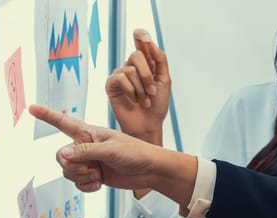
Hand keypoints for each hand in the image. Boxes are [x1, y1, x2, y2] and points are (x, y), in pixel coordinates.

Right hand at [29, 104, 196, 206]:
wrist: (150, 171)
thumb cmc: (135, 152)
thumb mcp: (110, 149)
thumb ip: (86, 152)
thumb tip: (63, 155)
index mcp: (89, 133)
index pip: (63, 122)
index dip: (46, 116)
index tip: (31, 108)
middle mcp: (86, 146)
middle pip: (61, 157)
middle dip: (72, 167)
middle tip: (91, 169)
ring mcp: (89, 162)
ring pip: (68, 172)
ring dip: (81, 177)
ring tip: (98, 176)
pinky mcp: (94, 176)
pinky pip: (77, 184)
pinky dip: (86, 187)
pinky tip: (99, 184)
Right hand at [106, 29, 170, 144]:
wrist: (148, 124)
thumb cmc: (157, 105)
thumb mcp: (165, 80)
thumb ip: (159, 59)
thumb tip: (150, 42)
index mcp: (146, 63)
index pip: (141, 42)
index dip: (141, 36)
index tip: (142, 34)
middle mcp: (132, 66)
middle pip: (136, 55)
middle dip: (147, 75)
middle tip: (152, 92)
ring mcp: (121, 75)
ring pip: (130, 69)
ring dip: (141, 88)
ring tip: (144, 100)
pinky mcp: (112, 84)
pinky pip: (120, 78)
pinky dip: (131, 90)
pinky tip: (133, 100)